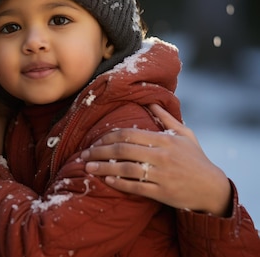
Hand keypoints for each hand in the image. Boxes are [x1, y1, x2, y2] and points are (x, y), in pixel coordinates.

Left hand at [81, 104, 231, 215]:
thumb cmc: (196, 159)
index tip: (94, 141)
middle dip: (99, 152)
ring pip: (126, 169)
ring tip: (87, 168)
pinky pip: (136, 187)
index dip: (108, 137)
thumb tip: (149, 102)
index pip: (129, 134)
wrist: (212, 188)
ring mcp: (162, 175)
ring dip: (103, 168)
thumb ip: (165, 118)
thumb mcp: (184, 134)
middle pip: (123, 151)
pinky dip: (119, 184)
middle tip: (83, 155)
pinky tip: (107, 180)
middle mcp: (162, 156)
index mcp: (165, 139)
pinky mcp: (162, 193)